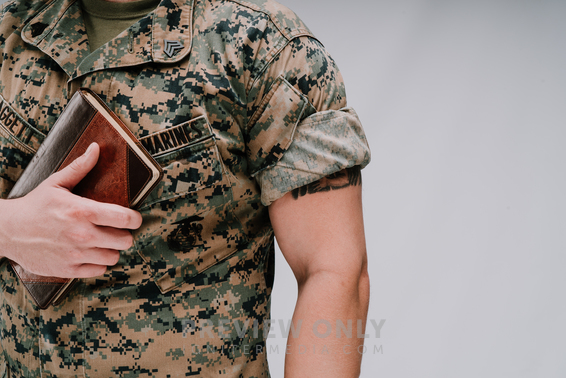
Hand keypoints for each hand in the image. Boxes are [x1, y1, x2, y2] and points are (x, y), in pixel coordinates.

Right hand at [0, 143, 142, 277]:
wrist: (7, 231)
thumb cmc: (34, 206)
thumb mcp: (56, 183)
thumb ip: (80, 167)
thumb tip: (96, 148)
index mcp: (83, 210)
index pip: (125, 218)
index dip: (135, 219)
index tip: (134, 219)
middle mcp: (82, 234)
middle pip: (124, 240)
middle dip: (123, 234)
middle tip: (116, 230)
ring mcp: (75, 253)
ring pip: (114, 257)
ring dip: (111, 250)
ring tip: (103, 242)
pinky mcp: (68, 269)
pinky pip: (99, 270)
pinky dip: (98, 263)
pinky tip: (91, 253)